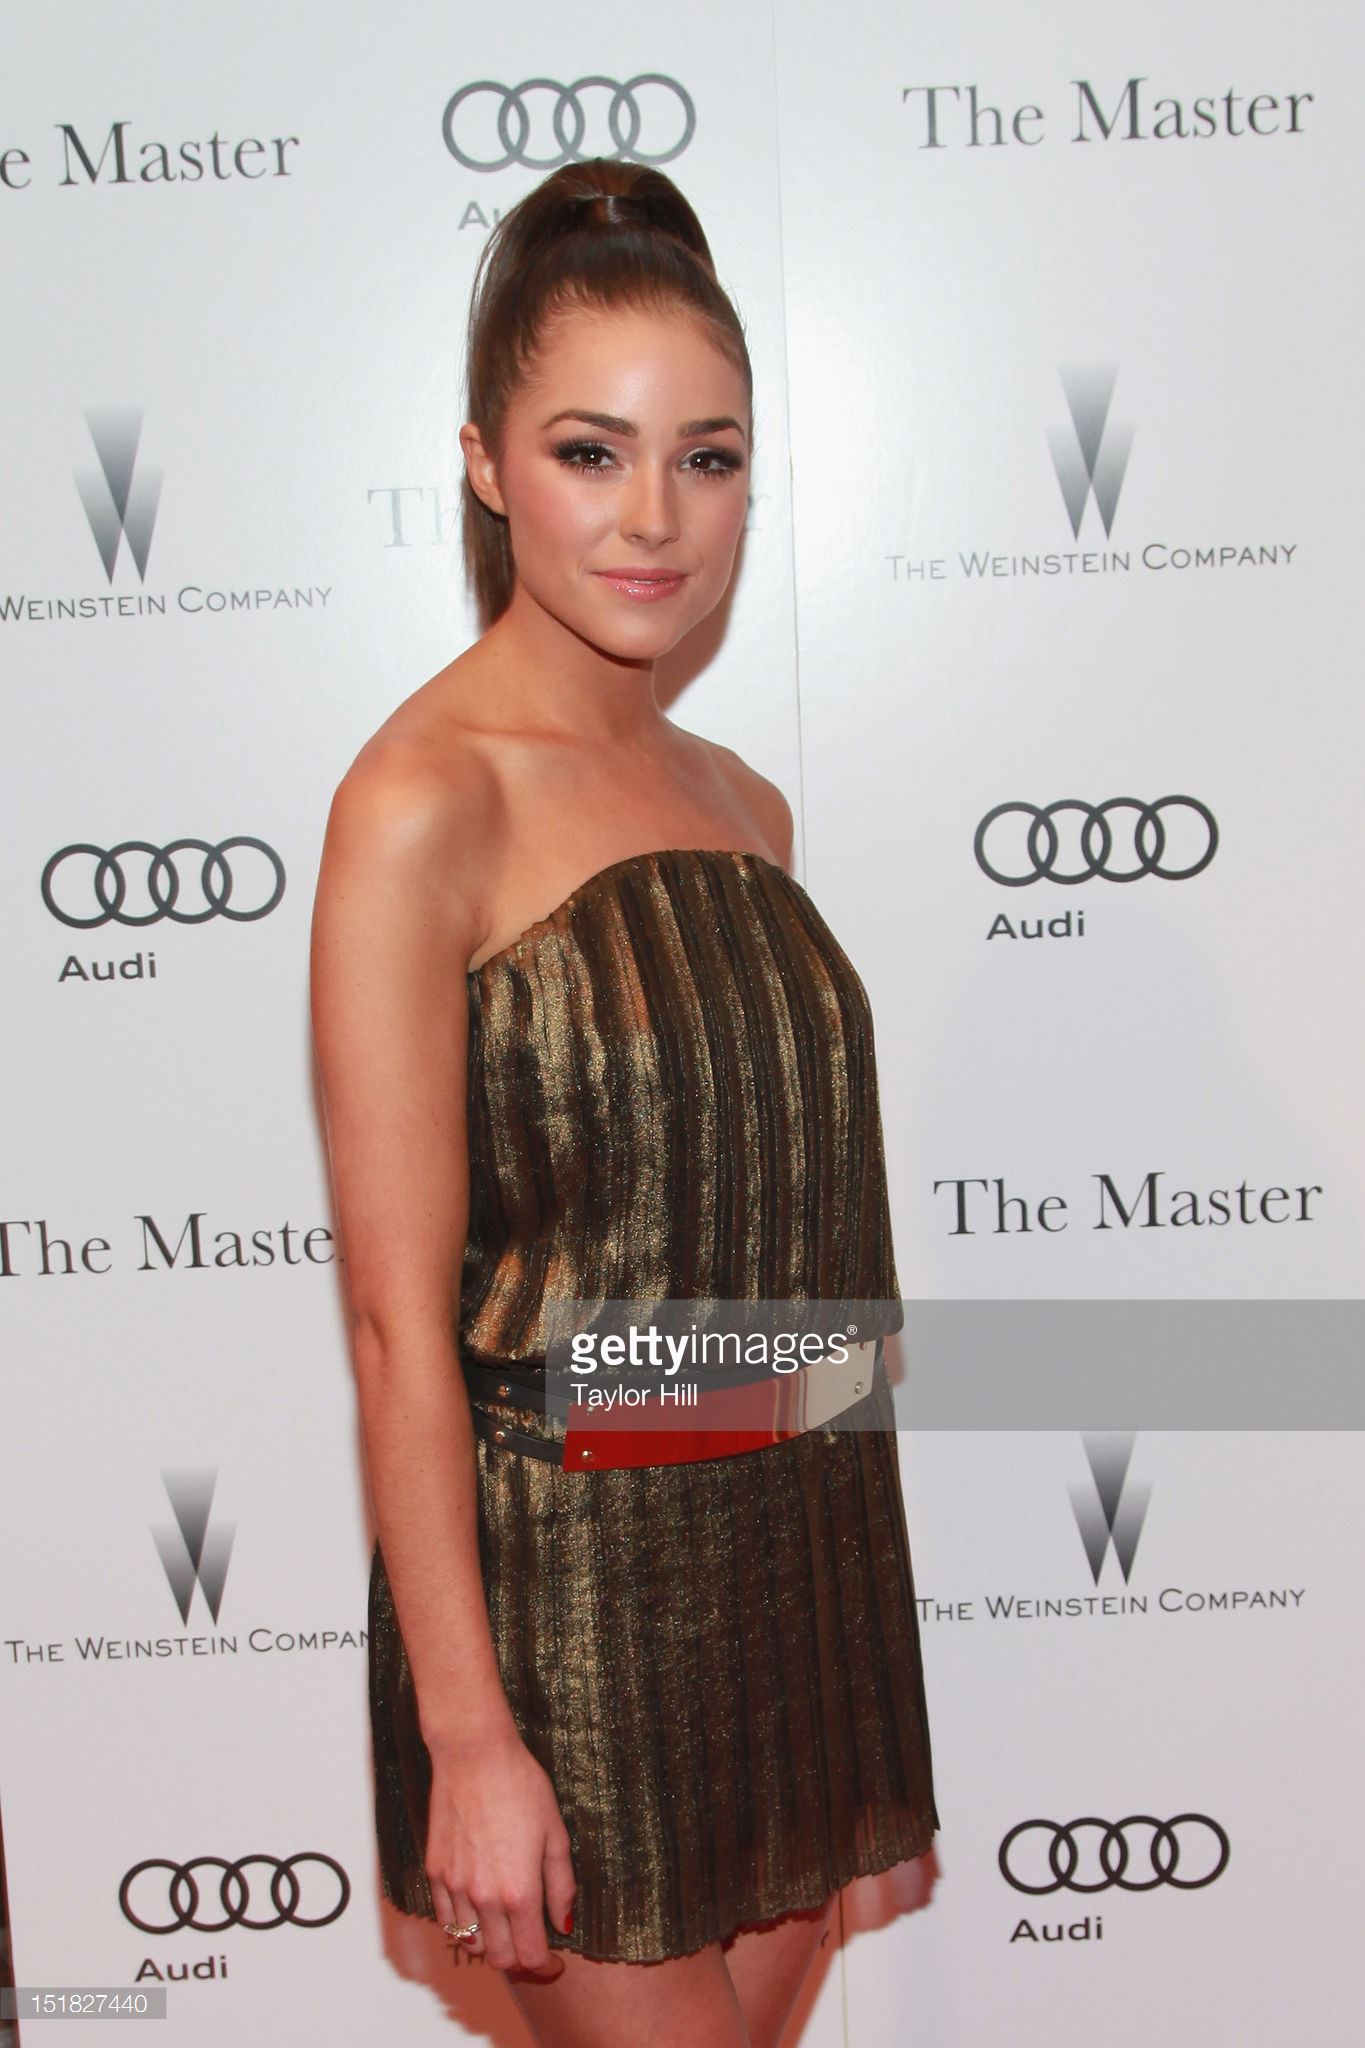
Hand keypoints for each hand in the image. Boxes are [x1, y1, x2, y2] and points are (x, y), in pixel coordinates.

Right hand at [424, 1721, 576, 1977]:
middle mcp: (484, 1897)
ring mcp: (455, 1886)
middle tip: (533, 1947)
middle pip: (500, 1958)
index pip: (530, 1955)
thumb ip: (561, 1885)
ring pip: (471, 1943)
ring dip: (491, 1945)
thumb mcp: (555, 1833)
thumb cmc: (520, 1786)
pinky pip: (446, 1919)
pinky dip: (463, 1927)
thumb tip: (563, 1923)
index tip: (554, 1963)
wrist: (474, 1755)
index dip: (545, 1967)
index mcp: (519, 1891)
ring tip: (507, 1928)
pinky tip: (479, 1911)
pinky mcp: (435, 1872)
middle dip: (521, 1961)